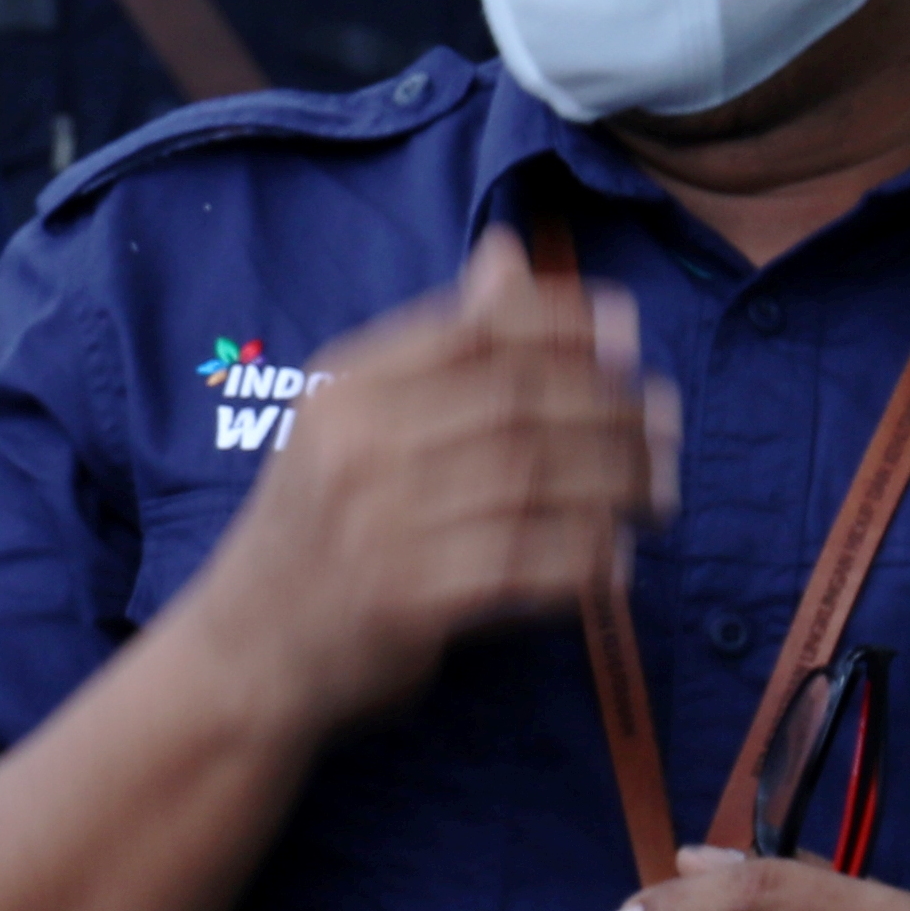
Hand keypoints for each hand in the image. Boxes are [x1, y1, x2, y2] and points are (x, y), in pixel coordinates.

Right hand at [177, 242, 672, 730]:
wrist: (242, 657)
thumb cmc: (315, 532)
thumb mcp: (350, 424)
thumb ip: (438, 347)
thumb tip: (510, 253)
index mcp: (344, 389)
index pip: (474, 331)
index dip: (566, 323)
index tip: (629, 332)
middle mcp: (356, 446)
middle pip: (517, 401)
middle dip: (610, 407)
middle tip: (667, 423)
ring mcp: (378, 525)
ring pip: (532, 481)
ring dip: (615, 482)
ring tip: (660, 491)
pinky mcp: (405, 602)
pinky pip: (523, 566)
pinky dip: (582, 559)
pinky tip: (616, 561)